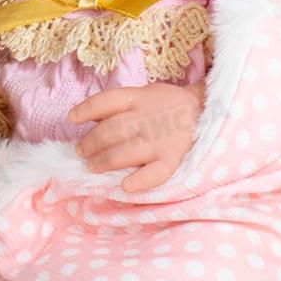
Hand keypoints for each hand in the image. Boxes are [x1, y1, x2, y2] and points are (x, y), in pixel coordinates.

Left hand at [68, 79, 204, 193]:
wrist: (208, 111)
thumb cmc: (169, 105)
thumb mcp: (146, 94)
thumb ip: (120, 105)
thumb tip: (90, 119)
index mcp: (139, 99)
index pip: (106, 101)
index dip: (86, 109)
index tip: (72, 118)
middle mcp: (147, 119)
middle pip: (111, 131)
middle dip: (91, 142)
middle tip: (81, 152)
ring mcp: (160, 140)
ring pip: (125, 153)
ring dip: (104, 161)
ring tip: (92, 167)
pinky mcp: (173, 159)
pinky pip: (155, 173)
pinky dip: (139, 180)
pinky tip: (125, 186)